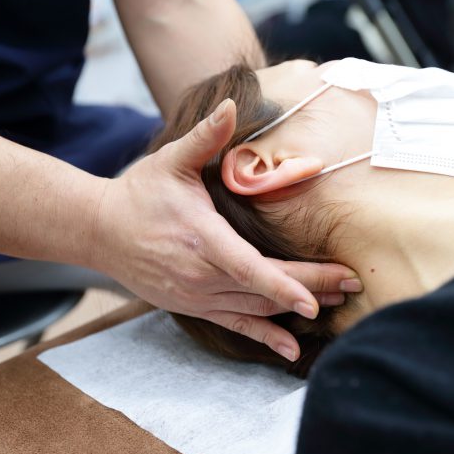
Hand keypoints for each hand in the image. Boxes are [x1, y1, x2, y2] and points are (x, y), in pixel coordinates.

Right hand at [91, 99, 361, 360]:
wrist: (99, 231)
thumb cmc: (138, 193)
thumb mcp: (171, 161)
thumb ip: (206, 137)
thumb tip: (231, 104)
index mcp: (202, 237)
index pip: (249, 268)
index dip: (284, 285)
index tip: (316, 298)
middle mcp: (201, 274)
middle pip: (265, 290)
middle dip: (313, 289)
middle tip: (353, 284)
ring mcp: (197, 295)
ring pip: (256, 310)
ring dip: (296, 309)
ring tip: (337, 302)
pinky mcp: (194, 306)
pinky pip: (236, 325)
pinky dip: (265, 337)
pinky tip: (292, 349)